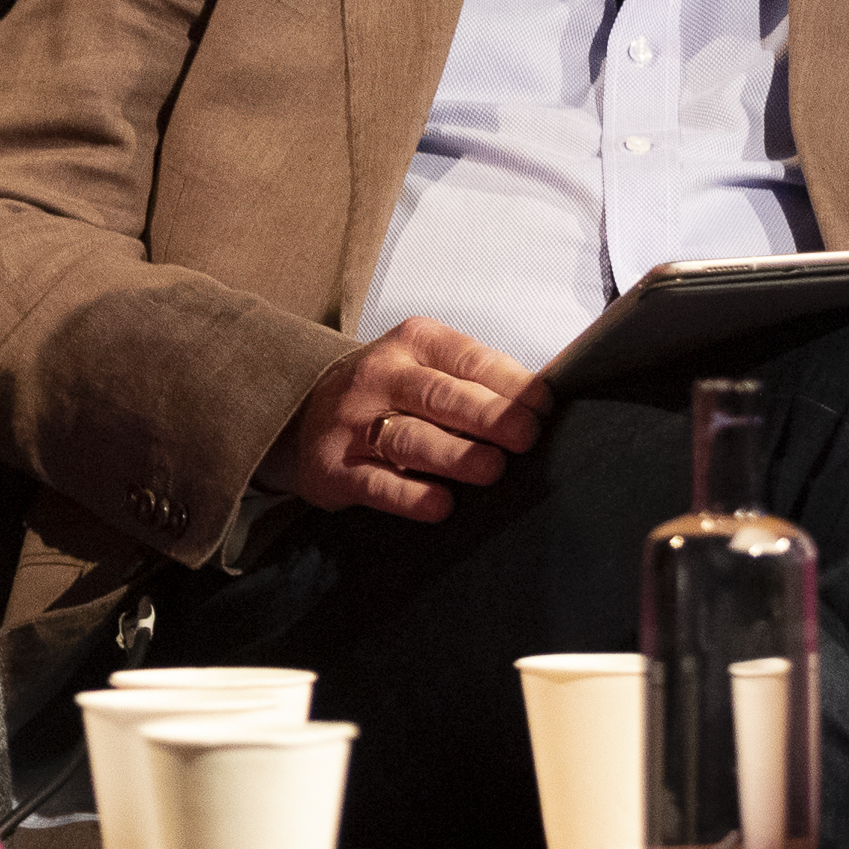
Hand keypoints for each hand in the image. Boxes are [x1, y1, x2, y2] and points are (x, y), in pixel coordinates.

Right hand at [264, 318, 548, 521]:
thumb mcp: (427, 364)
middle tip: (525, 436)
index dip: (509, 382)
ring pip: (408, 438)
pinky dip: (409, 496)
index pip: (468, 358)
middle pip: (439, 395)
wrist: (302, 411)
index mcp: (413, 342)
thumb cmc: (390, 391)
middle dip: (487, 416)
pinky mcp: (335, 468)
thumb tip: (546, 405)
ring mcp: (353, 422)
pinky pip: (376, 484)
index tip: (543, 406)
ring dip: (453, 455)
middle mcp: (381, 376)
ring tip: (492, 469)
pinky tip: (440, 505)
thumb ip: (478, 380)